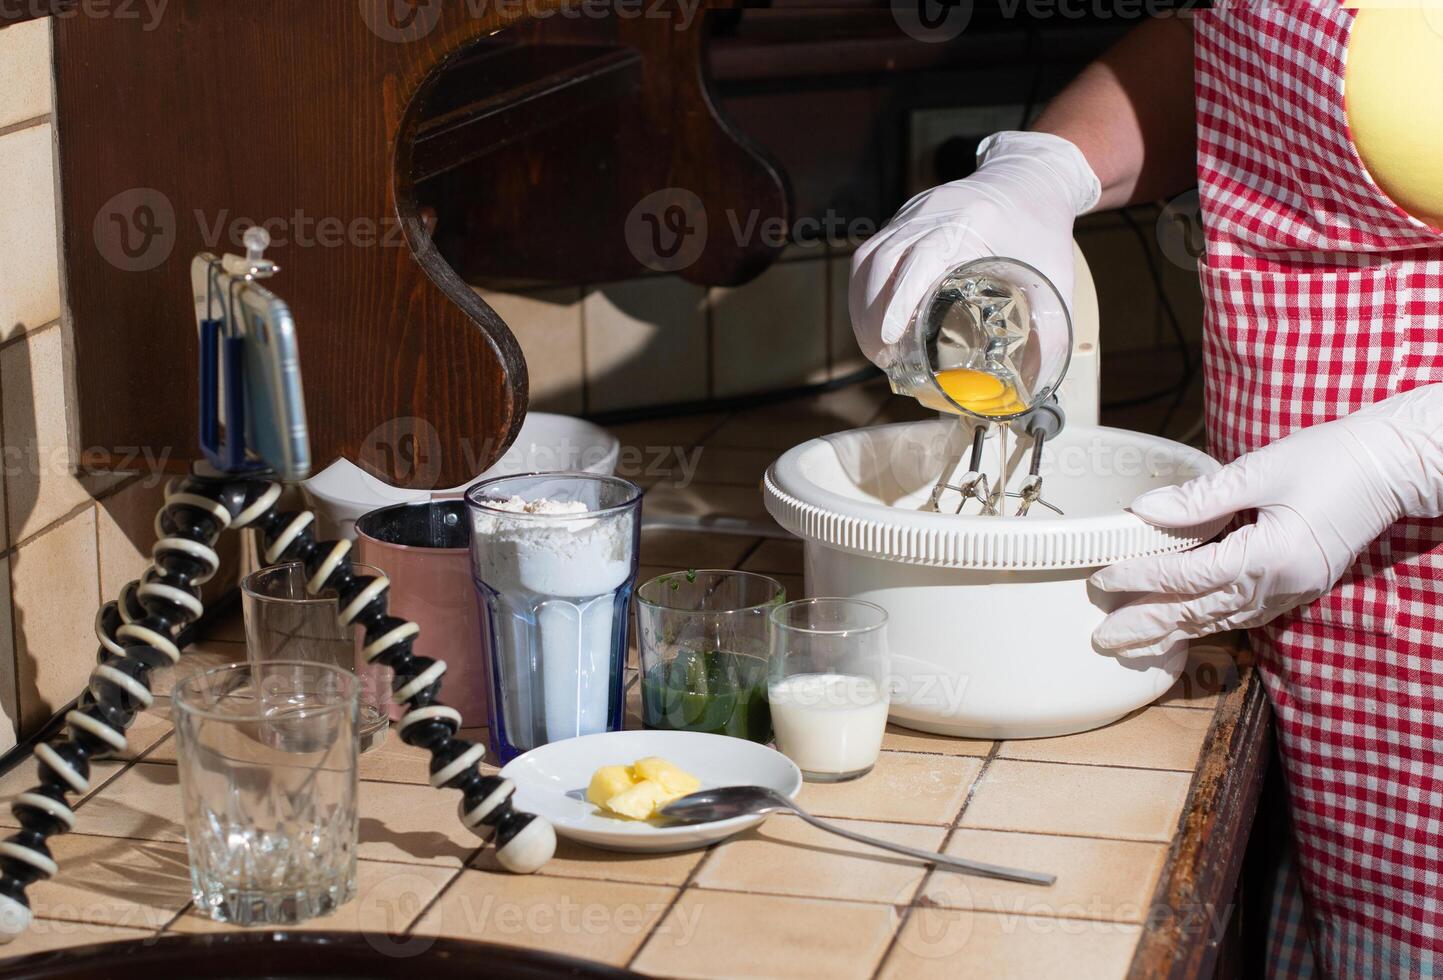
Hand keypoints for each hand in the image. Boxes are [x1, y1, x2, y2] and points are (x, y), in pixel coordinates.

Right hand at [848, 131, 1099, 365]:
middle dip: (873, 314)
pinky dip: (865, 290)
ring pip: (868, 258)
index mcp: (972, 221)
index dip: (901, 299)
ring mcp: (912, 213)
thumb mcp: (1054, 275)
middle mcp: (933, 212)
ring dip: (862, 306)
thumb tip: (1038, 383)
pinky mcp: (902, 221)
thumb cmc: (1043, 228)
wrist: (1030, 179)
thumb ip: (1049, 327)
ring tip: (873, 346)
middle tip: (882, 357)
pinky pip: (870, 254)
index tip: (888, 337)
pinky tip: (871, 319)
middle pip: (883, 260)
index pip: (922, 257)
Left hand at [1090, 385, 1442, 657]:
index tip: (1101, 580)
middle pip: (1198, 612)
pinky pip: (1243, 615)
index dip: (1140, 577)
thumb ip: (1201, 497)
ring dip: (1173, 634)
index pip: (1187, 575)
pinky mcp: (1297, 587)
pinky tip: (1184, 629)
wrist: (1394, 465)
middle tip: (1102, 639)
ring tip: (1131, 645)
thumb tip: (1143, 510)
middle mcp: (1280, 584)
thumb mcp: (1261, 469)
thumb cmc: (1332, 458)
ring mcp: (1292, 591)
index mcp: (1270, 555)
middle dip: (1148, 627)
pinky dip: (1207, 624)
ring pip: (1220, 621)